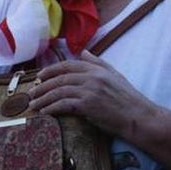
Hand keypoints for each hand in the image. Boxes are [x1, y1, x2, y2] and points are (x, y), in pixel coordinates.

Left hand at [27, 51, 156, 138]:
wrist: (138, 117)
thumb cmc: (128, 99)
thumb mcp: (115, 75)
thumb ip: (98, 63)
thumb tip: (83, 52)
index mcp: (96, 69)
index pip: (68, 66)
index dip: (51, 70)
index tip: (40, 76)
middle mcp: (91, 77)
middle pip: (60, 78)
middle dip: (43, 85)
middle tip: (31, 92)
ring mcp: (89, 90)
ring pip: (59, 91)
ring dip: (43, 98)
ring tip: (33, 104)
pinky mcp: (88, 105)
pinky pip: (63, 104)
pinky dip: (52, 108)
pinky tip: (45, 113)